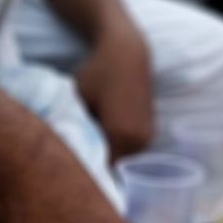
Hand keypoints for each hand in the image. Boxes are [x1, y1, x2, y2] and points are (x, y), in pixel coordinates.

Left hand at [75, 18, 154, 160]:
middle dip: (99, 164)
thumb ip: (77, 129)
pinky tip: (105, 132)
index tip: (72, 167)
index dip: (87, 170)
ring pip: (124, 158)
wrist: (127, 52)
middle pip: (115, 167)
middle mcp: (138, 140)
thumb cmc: (98, 73)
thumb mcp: (78, 100)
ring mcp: (147, 136)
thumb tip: (72, 151)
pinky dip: (119, 146)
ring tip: (92, 142)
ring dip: (111, 155)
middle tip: (79, 157)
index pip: (102, 170)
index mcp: (120, 136)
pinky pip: (131, 148)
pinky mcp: (150, 130)